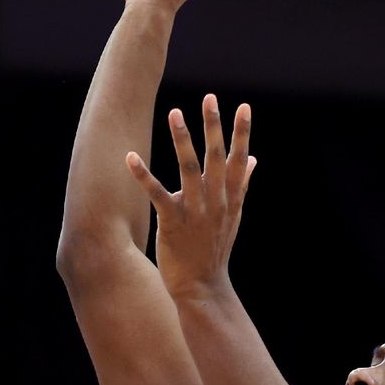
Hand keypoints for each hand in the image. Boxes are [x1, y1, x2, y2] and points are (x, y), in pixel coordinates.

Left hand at [125, 95, 255, 298]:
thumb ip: (243, 185)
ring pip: (189, 170)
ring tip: (174, 113)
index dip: (242, 133)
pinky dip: (144, 175)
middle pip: (217, 158)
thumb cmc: (215, 247)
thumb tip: (254, 160)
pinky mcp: (172, 222)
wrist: (203, 287)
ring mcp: (195, 212)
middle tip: (211, 98)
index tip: (244, 107)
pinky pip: (158, 194)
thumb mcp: (235, 215)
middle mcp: (216, 201)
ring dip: (182, 140)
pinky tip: (130, 157)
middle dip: (214, 127)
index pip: (240, 159)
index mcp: (232, 198)